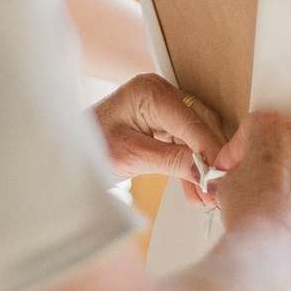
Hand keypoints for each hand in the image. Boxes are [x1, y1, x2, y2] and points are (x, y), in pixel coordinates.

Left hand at [93, 74, 225, 189]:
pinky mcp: (161, 122)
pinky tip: (196, 190)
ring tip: (207, 198)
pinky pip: (185, 142)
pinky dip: (190, 165)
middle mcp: (160, 93)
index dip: (211, 149)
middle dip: (210, 160)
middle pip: (200, 125)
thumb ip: (172, 161)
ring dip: (203, 166)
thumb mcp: (131, 157)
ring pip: (197, 135)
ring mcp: (162, 106)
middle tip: (217, 191)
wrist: (66, 153)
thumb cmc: (88, 147)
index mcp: (149, 92)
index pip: (192, 120)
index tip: (223, 175)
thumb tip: (206, 172)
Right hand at [211, 112, 290, 289]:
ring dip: (281, 175)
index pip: (249, 130)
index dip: (233, 152)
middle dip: (261, 158)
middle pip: (278, 141)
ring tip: (261, 199)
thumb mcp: (226, 183)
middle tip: (244, 178)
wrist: (276, 246)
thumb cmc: (252, 209)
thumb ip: (233, 173)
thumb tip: (234, 181)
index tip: (227, 167)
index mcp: (274, 126)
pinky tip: (278, 212)